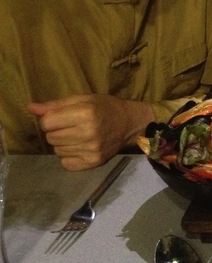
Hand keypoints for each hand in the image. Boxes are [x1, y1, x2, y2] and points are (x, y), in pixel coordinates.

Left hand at [27, 94, 154, 170]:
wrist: (130, 124)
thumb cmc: (105, 107)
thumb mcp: (83, 99)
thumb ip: (56, 105)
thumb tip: (30, 108)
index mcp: (85, 114)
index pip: (47, 122)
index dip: (50, 119)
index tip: (60, 117)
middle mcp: (88, 133)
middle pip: (51, 138)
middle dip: (56, 131)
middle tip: (71, 126)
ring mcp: (91, 150)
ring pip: (57, 151)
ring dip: (63, 143)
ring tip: (78, 136)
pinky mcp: (93, 163)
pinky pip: (66, 163)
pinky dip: (69, 156)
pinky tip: (80, 147)